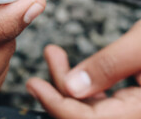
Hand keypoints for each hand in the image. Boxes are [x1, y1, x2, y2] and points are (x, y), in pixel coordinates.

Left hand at [26, 20, 140, 118]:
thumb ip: (109, 66)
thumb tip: (71, 86)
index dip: (56, 105)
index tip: (35, 85)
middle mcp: (136, 115)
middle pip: (85, 115)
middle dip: (59, 86)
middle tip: (45, 59)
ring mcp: (133, 110)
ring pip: (91, 106)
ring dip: (68, 81)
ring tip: (54, 53)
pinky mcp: (132, 101)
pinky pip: (102, 99)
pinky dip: (85, 81)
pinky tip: (72, 65)